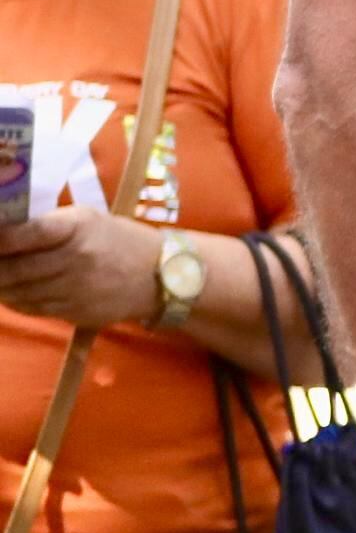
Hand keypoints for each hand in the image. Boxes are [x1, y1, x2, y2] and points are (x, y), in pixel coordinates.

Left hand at [0, 211, 166, 330]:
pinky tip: (10, 292)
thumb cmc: (117, 240)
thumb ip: (44, 226)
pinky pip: (31, 308)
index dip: (0, 239)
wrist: (163, 276)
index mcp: (78, 228)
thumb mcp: (86, 221)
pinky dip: (14, 300)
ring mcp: (75, 289)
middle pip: (13, 268)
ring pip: (17, 292)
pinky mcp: (75, 312)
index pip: (28, 232)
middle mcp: (76, 259)